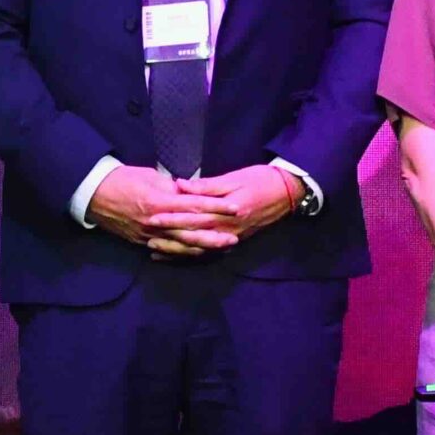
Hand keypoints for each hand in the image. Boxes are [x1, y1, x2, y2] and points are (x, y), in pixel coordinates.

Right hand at [89, 164, 229, 255]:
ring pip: (180, 245)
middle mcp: (156, 222)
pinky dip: (181, 254)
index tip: (235, 208)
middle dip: (214, 235)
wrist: (93, 194)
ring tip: (220, 249)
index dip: (217, 207)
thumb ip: (171, 188)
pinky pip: (165, 250)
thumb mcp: (150, 176)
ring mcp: (148, 235)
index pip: (195, 206)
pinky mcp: (141, 241)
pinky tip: (195, 255)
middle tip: (234, 237)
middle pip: (191, 231)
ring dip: (202, 248)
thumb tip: (189, 193)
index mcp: (160, 202)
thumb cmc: (122, 179)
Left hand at [162, 166, 303, 248]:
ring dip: (177, 251)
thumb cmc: (260, 179)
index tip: (152, 217)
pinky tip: (176, 256)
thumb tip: (181, 185)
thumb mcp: (234, 178)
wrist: (287, 193)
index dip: (171, 217)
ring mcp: (231, 237)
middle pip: (193, 236)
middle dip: (168, 238)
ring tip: (155, 251)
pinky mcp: (233, 241)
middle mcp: (227, 229)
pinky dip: (191, 255)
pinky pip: (209, 252)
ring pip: (199, 248)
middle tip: (146, 237)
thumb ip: (207, 185)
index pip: (193, 216)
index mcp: (226, 211)